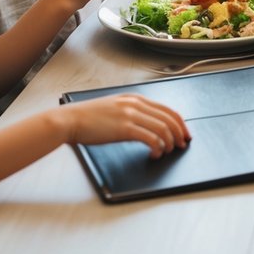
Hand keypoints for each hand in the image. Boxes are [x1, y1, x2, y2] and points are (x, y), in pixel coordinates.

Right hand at [60, 94, 189, 158]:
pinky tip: (154, 154)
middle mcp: (136, 104)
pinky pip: (151, 139)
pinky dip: (158, 148)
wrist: (69, 120)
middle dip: (180, 133)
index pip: (167, 109)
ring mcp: (131, 115)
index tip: (184, 133)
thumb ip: (131, 111)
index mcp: (135, 98)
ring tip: (168, 152)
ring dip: (170, 143)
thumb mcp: (114, 107)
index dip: (180, 123)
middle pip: (170, 118)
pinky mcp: (125, 128)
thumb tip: (147, 124)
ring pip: (164, 129)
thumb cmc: (88, 117)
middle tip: (182, 145)